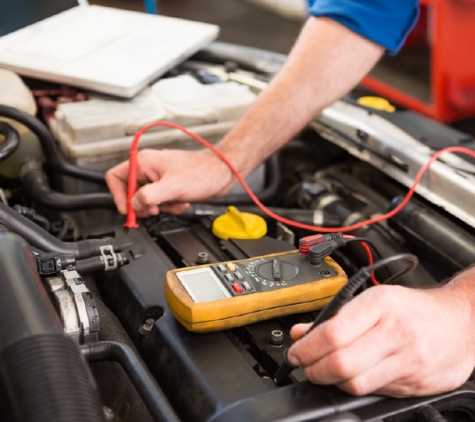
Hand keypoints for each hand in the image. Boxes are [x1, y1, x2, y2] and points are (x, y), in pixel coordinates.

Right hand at [105, 148, 234, 216]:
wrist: (221, 174)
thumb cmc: (202, 173)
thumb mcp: (172, 187)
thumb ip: (148, 196)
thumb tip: (134, 204)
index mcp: (143, 162)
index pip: (115, 178)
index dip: (118, 196)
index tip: (128, 210)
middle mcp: (148, 169)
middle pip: (130, 192)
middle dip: (144, 205)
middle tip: (155, 209)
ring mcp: (158, 178)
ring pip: (146, 200)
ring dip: (160, 207)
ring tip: (174, 203)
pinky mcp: (168, 187)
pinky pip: (160, 202)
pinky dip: (169, 207)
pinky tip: (180, 202)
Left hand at [287, 283, 474, 396]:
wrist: (460, 321)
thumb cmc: (413, 308)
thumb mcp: (373, 299)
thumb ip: (335, 317)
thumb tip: (300, 333)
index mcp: (381, 305)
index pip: (333, 333)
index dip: (306, 348)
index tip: (295, 352)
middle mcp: (395, 333)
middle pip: (341, 364)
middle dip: (313, 370)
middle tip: (305, 365)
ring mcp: (408, 361)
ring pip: (356, 384)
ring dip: (331, 381)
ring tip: (325, 371)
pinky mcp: (416, 384)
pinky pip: (375, 392)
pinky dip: (356, 387)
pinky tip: (352, 376)